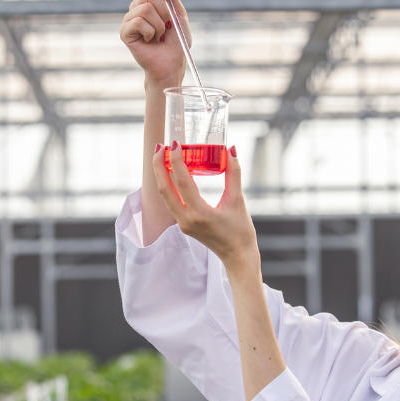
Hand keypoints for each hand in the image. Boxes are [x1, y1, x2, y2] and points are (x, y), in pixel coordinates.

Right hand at [120, 0, 190, 85]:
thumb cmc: (176, 41)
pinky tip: (151, 40)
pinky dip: (151, 32)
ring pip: (145, 8)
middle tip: (167, 26)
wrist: (172, 64)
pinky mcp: (124, 31)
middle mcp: (137, 6)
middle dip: (165, 10)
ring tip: (160, 35)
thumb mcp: (178, 13)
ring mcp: (129, 18)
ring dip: (159, 24)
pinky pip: (139, 22)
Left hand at [151, 142, 259, 275]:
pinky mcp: (184, 225)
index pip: (182, 182)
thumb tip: (232, 150)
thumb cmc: (240, 231)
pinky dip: (170, 185)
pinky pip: (171, 201)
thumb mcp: (238, 200)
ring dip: (162, 175)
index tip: (175, 144)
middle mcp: (186, 219)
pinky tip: (173, 172)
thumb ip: (234, 174)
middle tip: (160, 145)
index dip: (176, 160)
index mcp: (199, 213)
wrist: (237, 257)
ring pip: (165, 195)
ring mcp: (183, 223)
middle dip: (159, 165)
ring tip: (162, 155)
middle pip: (164, 188)